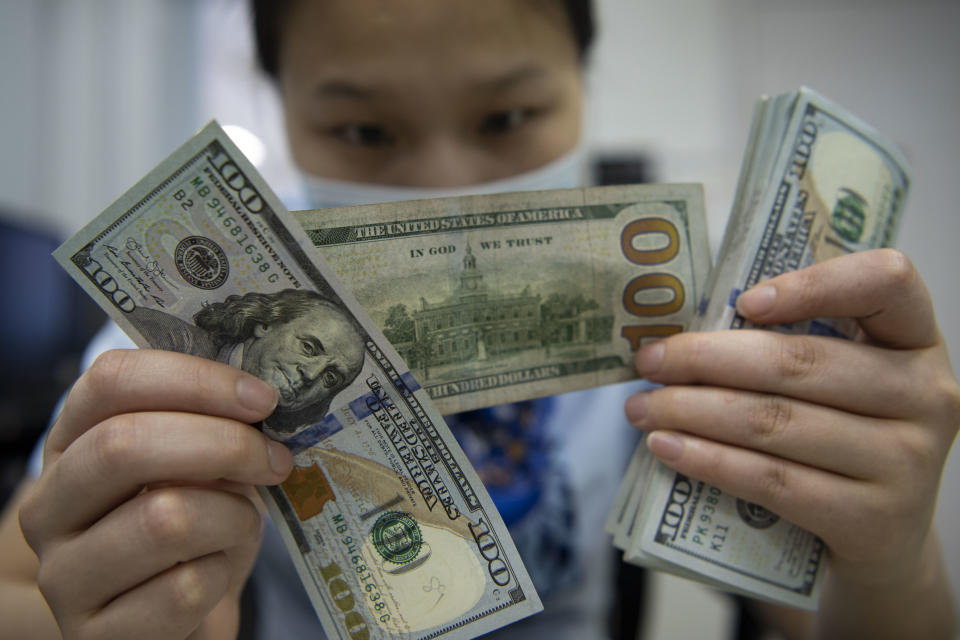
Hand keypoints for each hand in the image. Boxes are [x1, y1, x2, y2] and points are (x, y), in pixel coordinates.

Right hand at [19, 349, 292, 639]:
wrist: (174, 618)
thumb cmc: (194, 526)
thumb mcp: (198, 467)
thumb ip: (214, 428)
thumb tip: (259, 406)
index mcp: (71, 443)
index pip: (112, 381)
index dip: (196, 380)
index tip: (262, 399)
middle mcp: (49, 505)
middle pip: (124, 445)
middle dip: (223, 444)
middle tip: (276, 458)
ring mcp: (63, 574)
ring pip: (162, 519)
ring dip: (232, 517)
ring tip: (242, 524)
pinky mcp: (93, 633)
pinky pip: (182, 589)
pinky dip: (222, 575)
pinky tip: (215, 573)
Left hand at [624, 249, 959, 588]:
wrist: (881, 538)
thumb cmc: (842, 436)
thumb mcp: (841, 381)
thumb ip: (790, 344)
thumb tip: (679, 331)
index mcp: (915, 339)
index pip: (885, 281)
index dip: (813, 285)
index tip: (746, 302)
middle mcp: (925, 395)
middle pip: (800, 362)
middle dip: (706, 358)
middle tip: (648, 361)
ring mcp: (905, 461)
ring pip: (775, 422)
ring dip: (691, 411)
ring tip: (642, 408)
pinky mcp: (872, 519)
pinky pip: (771, 480)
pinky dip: (709, 460)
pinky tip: (667, 447)